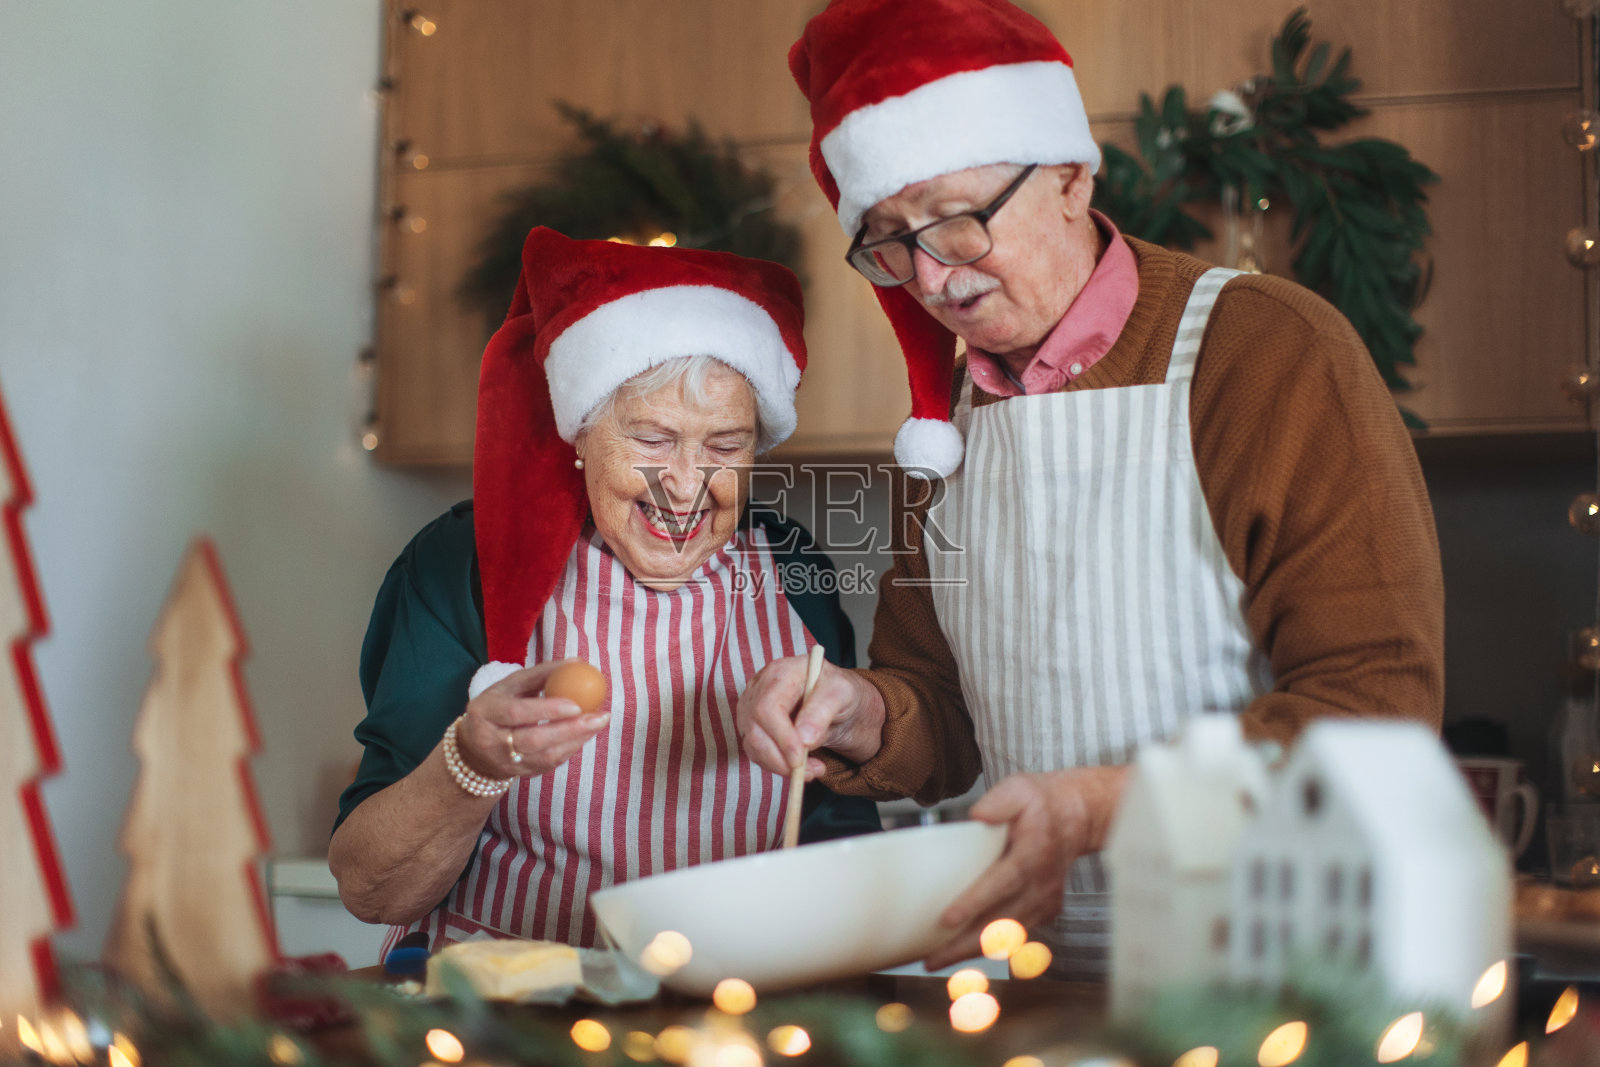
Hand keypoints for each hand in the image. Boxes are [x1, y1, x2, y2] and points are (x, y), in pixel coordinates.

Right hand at [454, 659, 609, 779]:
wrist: (473, 751)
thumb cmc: (496, 708)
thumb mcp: (508, 687)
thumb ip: (540, 674)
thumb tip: (577, 662)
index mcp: (484, 712)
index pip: (517, 712)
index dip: (547, 709)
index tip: (577, 703)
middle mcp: (492, 741)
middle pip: (534, 739)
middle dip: (570, 729)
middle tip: (599, 716)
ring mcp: (505, 762)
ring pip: (545, 757)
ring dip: (576, 740)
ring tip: (598, 723)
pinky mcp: (520, 775)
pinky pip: (549, 765)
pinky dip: (570, 749)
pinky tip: (585, 735)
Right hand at [736, 653, 885, 777]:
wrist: (832, 700)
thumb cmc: (836, 691)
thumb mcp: (841, 694)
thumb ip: (823, 711)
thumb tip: (804, 739)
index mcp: (780, 672)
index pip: (767, 707)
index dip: (781, 736)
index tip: (799, 758)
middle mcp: (759, 688)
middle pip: (755, 729)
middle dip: (781, 758)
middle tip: (811, 771)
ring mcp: (751, 709)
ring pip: (753, 745)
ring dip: (782, 766)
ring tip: (814, 769)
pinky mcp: (751, 728)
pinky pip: (757, 754)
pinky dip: (778, 767)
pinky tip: (802, 767)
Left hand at [923, 766, 1127, 970]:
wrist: (1078, 817)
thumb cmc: (1041, 803)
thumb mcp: (1019, 789)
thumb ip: (998, 802)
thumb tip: (977, 816)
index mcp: (1033, 854)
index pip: (1003, 882)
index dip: (975, 902)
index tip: (948, 919)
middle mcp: (1041, 884)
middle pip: (1002, 923)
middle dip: (964, 944)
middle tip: (930, 958)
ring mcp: (1044, 901)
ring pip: (1007, 938)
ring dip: (971, 952)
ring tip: (936, 960)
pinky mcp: (1043, 911)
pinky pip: (1014, 937)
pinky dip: (988, 948)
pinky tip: (960, 953)